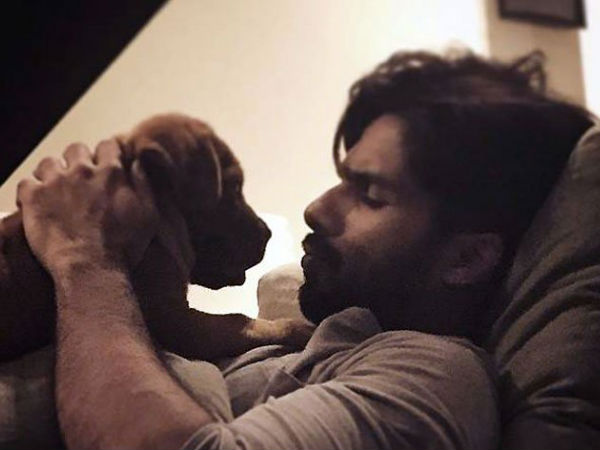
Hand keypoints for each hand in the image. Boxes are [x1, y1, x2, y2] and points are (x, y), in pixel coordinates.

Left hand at [17, 140, 158, 274]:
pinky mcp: (34, 199)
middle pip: (76, 149)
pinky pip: (26, 183)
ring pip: (48, 163)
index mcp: (111, 173)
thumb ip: (144, 184)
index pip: (108, 146)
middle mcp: (82, 171)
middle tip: (81, 179)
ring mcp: (55, 183)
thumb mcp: (149, 215)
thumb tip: (138, 164)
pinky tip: (38, 203)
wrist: (91, 268)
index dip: (107, 154)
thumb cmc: (123, 246)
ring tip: (57, 190)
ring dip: (53, 173)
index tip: (107, 164)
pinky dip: (31, 190)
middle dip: (79, 160)